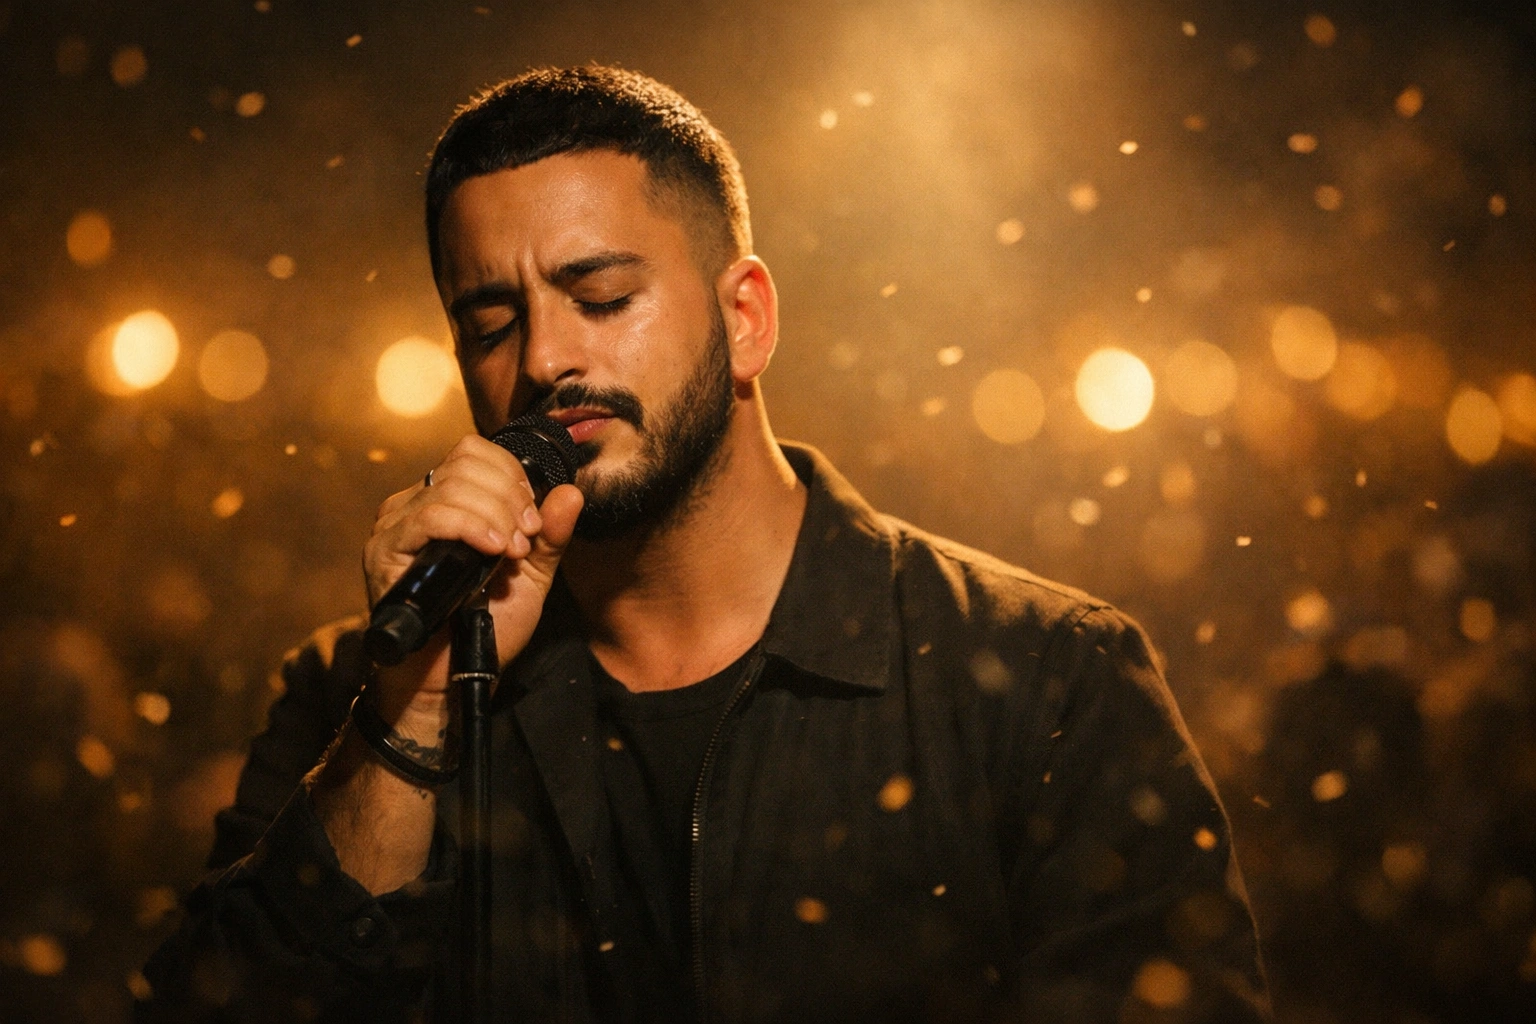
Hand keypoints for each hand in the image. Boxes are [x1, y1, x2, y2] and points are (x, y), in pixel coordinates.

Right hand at [362, 434, 583, 720]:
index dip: (511, 476)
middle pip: (466, 464)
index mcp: (449, 502)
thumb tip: (572, 492)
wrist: (452, 675)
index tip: (532, 521)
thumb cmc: (486, 626)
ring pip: (451, 487)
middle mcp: (418, 505)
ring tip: (509, 553)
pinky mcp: (384, 550)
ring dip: (494, 516)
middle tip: (523, 540)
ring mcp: (397, 525)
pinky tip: (490, 551)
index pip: (475, 453)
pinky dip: (469, 528)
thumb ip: (550, 536)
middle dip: (509, 498)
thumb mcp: (530, 576)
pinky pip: (429, 517)